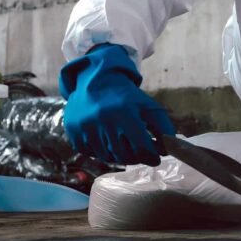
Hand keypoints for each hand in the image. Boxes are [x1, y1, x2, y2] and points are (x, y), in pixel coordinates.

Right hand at [59, 44, 174, 165]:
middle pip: (124, 155)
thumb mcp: (149, 106)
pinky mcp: (73, 132)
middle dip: (137, 158)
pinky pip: (92, 153)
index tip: (155, 158)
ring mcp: (85, 127)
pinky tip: (108, 141)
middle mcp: (103, 120)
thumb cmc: (126, 97)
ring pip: (108, 157)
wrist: (96, 81)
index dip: (151, 156)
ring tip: (126, 146)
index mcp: (124, 113)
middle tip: (142, 154)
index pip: (141, 147)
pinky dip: (102, 152)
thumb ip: (163, 126)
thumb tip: (167, 150)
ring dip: (120, 156)